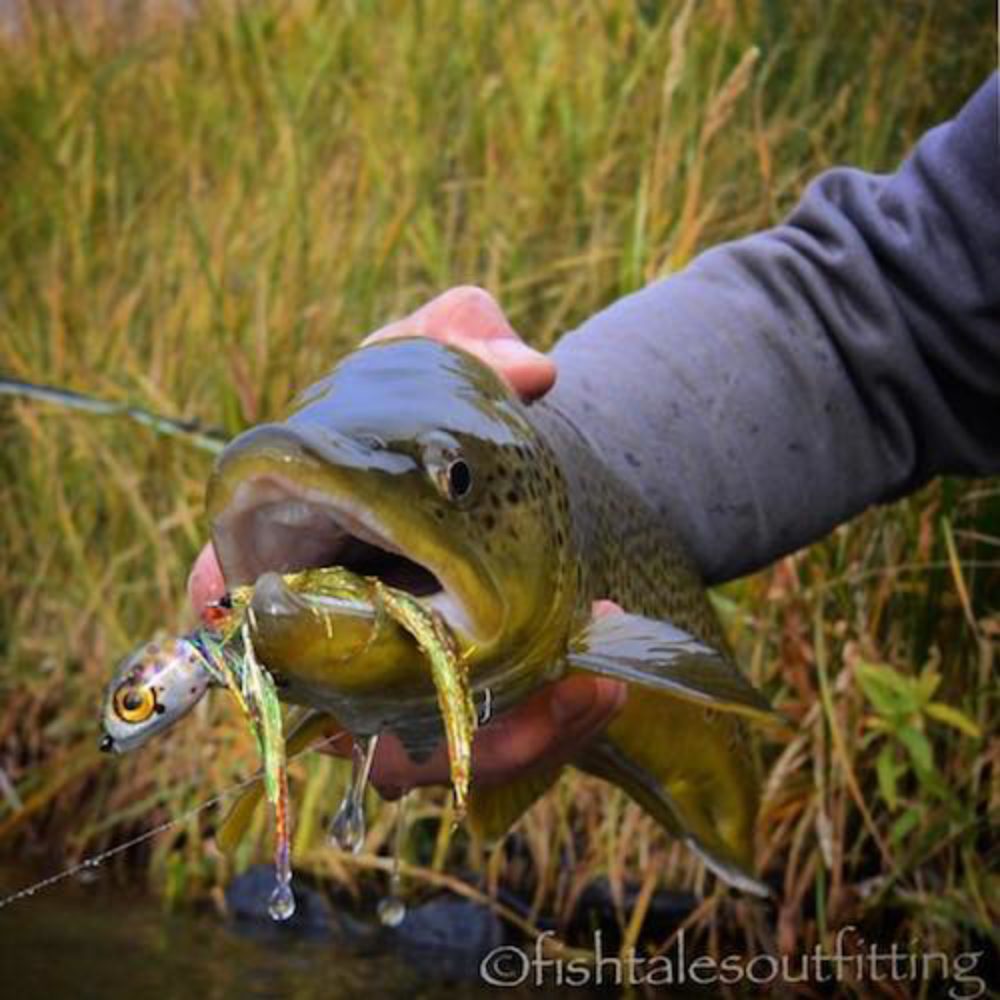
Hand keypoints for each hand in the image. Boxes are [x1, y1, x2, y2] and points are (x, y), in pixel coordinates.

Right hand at [187, 286, 625, 796]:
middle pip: (339, 713)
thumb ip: (464, 340)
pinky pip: (485, 745)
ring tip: (588, 684)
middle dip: (416, 714)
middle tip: (505, 680)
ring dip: (506, 736)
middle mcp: (326, 635)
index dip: (252, 627)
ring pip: (422, 753)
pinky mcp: (454, 704)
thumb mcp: (435, 362)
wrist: (490, 472)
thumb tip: (534, 370)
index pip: (234, 602)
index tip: (315, 627)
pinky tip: (604, 684)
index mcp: (288, 550)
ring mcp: (388, 684)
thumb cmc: (432, 415)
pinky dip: (544, 728)